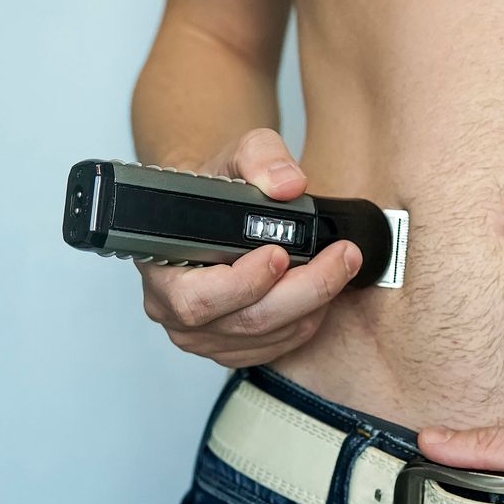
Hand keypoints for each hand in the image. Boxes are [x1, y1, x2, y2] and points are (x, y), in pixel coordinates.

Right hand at [138, 128, 360, 367]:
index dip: (244, 282)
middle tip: (341, 257)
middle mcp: (174, 311)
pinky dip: (305, 320)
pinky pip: (275, 347)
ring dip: (312, 304)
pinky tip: (317, 292)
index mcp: (162, 268)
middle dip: (303, 291)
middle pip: (245, 321)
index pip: (198, 297)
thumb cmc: (210, 189)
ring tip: (339, 266)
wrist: (207, 211)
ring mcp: (202, 337)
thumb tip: (289, 184)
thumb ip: (260, 156)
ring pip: (267, 337)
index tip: (280, 253)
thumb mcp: (232, 155)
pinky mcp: (229, 349)